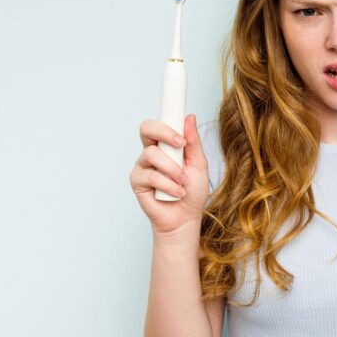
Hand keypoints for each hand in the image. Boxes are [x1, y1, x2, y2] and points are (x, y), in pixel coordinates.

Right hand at [129, 114, 209, 235]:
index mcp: (166, 145)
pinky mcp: (137, 181)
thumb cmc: (193, 191)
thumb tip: (190, 118)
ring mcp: (142, 166)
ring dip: (172, 169)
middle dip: (164, 133)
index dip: (167, 121)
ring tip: (183, 182)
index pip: (160, 123)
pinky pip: (151, 175)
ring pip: (151, 154)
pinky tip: (177, 192)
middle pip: (146, 128)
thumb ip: (193, 143)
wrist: (186, 218)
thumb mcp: (199, 164)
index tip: (182, 128)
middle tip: (180, 144)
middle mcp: (151, 152)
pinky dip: (168, 184)